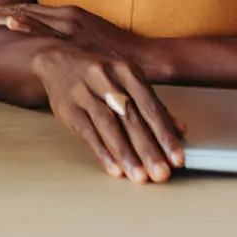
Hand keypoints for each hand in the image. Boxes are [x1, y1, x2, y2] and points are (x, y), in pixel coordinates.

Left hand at [0, 3, 154, 67]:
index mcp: (67, 16)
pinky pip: (49, 31)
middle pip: (20, 12)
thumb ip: (67, 46)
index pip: (26, 12)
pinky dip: (29, 25)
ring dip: (0, 17)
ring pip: (28, 18)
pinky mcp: (80, 38)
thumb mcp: (87, 45)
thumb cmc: (119, 56)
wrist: (149, 60)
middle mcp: (66, 17)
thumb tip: (48, 53)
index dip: (0, 14)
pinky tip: (12, 23)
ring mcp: (72, 26)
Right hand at [31, 43, 183, 183]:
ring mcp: (83, 92)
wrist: (57, 61)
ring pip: (108, 126)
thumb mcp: (127, 79)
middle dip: (148, 149)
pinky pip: (87, 133)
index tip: (177, 158)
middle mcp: (104, 78)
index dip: (165, 134)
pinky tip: (115, 168)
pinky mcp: (67, 107)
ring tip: (140, 176)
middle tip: (161, 173)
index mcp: (125, 70)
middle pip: (130, 118)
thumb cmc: (98, 73)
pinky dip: (102, 152)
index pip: (149, 106)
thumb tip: (180, 129)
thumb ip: (152, 104)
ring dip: (126, 154)